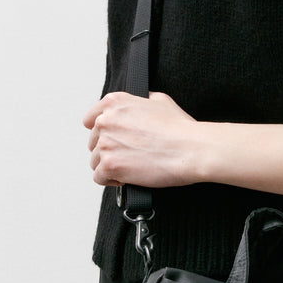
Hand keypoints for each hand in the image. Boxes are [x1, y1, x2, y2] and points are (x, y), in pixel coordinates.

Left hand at [82, 91, 202, 188]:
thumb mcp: (161, 101)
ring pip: (95, 161)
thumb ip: (142, 101)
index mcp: (115, 103)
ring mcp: (106, 143)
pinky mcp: (109, 165)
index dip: (101, 132)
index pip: (90, 119)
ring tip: (131, 168)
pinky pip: (99, 177)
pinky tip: (128, 178)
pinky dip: (112, 181)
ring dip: (110, 166)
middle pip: (93, 142)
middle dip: (109, 150)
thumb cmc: (181, 129)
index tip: (111, 140)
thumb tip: (142, 104)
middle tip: (129, 156)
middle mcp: (106, 120)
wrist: (191, 149)